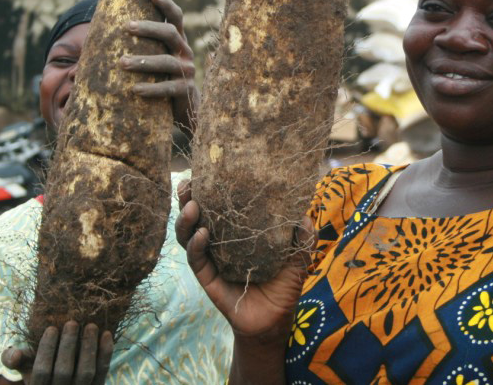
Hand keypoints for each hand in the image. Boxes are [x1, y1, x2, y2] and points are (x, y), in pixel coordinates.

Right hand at [1, 321, 112, 384]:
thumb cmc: (42, 370)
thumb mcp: (25, 368)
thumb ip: (13, 360)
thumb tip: (14, 353)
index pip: (41, 371)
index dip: (46, 350)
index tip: (51, 328)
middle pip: (64, 371)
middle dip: (68, 346)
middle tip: (72, 322)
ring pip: (86, 372)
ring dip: (89, 347)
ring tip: (91, 325)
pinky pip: (103, 371)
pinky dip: (105, 353)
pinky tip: (106, 334)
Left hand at [123, 0, 198, 131]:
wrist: (185, 108)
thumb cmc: (162, 77)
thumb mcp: (157, 58)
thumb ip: (143, 44)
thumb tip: (105, 30)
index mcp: (178, 41)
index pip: (176, 17)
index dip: (167, 4)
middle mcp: (185, 52)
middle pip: (170, 33)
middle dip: (149, 28)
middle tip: (127, 27)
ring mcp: (187, 71)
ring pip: (167, 61)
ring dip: (144, 61)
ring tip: (122, 62)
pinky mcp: (186, 90)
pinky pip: (169, 88)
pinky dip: (152, 88)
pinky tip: (135, 89)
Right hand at [174, 180, 312, 343]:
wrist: (275, 322)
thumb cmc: (284, 287)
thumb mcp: (297, 259)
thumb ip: (301, 238)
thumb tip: (305, 215)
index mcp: (236, 234)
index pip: (218, 206)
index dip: (209, 189)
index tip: (205, 170)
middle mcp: (219, 244)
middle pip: (197, 216)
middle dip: (189, 198)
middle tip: (189, 183)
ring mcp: (211, 261)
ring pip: (189, 236)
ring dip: (187, 220)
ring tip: (193, 205)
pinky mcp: (208, 279)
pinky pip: (197, 261)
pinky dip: (197, 246)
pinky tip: (202, 234)